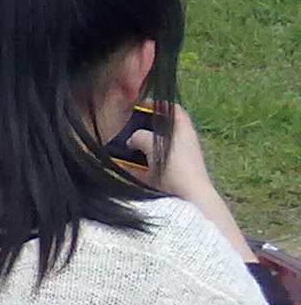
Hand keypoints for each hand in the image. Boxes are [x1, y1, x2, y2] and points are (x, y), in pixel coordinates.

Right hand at [131, 104, 255, 260]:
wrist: (188, 200)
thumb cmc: (176, 167)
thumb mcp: (154, 145)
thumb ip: (140, 136)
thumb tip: (131, 139)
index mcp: (184, 132)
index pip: (173, 111)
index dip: (158, 105)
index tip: (140, 105)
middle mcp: (180, 146)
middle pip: (159, 131)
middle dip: (140, 129)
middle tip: (124, 128)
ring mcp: (172, 164)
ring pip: (149, 151)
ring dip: (133, 150)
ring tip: (116, 148)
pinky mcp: (164, 180)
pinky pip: (144, 170)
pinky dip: (132, 168)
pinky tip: (117, 167)